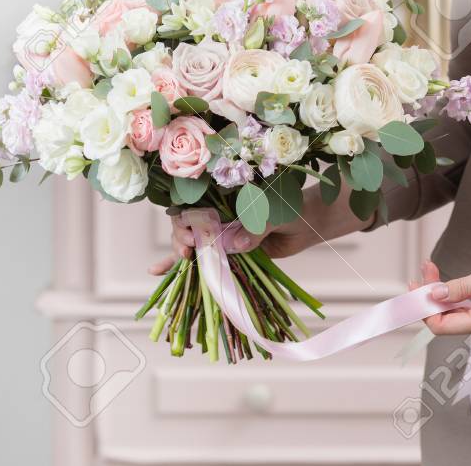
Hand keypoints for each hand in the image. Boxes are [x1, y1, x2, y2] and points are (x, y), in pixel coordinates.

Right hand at [147, 185, 336, 275]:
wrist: (311, 222)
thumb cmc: (295, 207)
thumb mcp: (277, 213)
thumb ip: (256, 228)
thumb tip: (234, 245)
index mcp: (227, 197)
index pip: (195, 204)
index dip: (187, 219)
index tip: (193, 236)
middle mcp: (220, 214)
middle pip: (188, 224)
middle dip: (181, 238)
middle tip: (189, 252)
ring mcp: (224, 234)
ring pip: (192, 243)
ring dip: (177, 254)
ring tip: (168, 266)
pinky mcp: (230, 253)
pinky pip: (207, 260)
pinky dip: (184, 267)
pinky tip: (159, 273)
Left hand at [407, 249, 470, 336]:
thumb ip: (464, 287)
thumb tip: (434, 295)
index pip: (442, 326)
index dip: (423, 308)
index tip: (414, 284)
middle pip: (445, 320)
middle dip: (429, 296)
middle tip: (424, 267)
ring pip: (454, 314)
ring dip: (439, 295)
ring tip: (430, 269)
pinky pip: (466, 310)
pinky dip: (452, 296)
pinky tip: (447, 281)